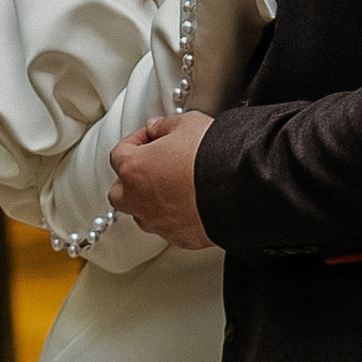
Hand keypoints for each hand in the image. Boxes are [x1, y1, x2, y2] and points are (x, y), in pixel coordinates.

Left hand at [111, 111, 214, 249]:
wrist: (241, 188)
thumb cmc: (212, 157)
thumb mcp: (188, 124)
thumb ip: (165, 125)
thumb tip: (159, 127)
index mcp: (133, 169)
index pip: (120, 153)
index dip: (136, 141)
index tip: (151, 137)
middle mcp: (139, 200)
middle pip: (121, 191)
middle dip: (134, 178)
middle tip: (155, 164)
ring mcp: (158, 222)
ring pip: (142, 212)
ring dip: (151, 200)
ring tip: (175, 185)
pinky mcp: (179, 237)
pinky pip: (169, 227)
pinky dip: (175, 217)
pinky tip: (192, 202)